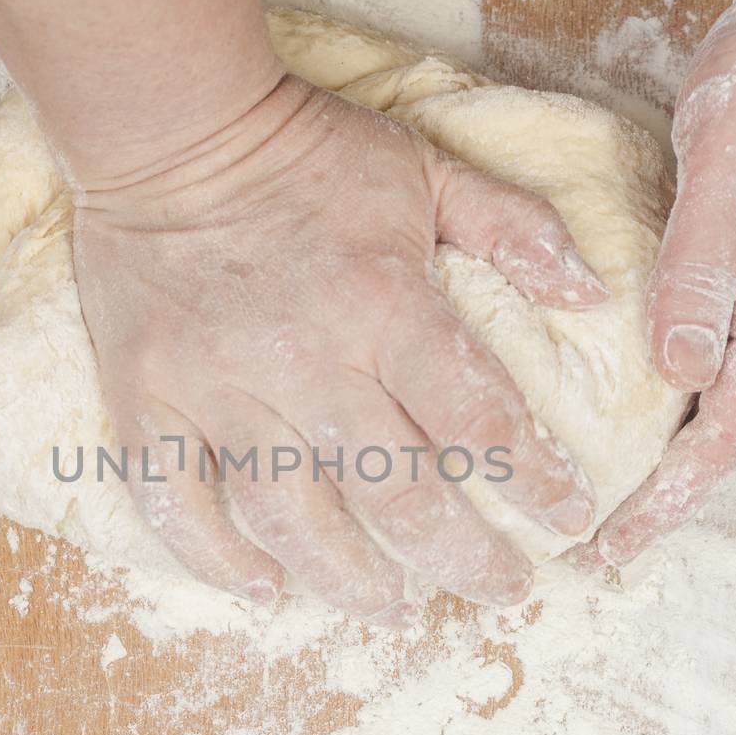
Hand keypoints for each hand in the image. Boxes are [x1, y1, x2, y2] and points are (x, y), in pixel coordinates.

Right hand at [75, 75, 607, 619]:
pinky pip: (173, 500)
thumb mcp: (427, 169)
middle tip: (500, 590)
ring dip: (349, 579)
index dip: (534, 480)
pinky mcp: (147, 396)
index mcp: (384, 304)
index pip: (478, 417)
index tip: (568, 519)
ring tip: (393, 608)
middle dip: (461, 557)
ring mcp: (218, 386)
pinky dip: (216, 558)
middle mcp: (306, 360)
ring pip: (288, 516)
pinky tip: (263, 588)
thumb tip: (588, 295)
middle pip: (394, 493)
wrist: (172, 126)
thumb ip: (514, 228)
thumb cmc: (306, 150)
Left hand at [589, 0, 735, 565]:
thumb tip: (679, 374)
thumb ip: (703, 269)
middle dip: (671, 488)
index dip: (676, 491)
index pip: (732, 421)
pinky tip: (637, 385)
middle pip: (729, 419)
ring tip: (617, 489)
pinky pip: (712, 331)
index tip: (621, 544)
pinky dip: (675, 376)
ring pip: (722, 381)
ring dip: (672, 441)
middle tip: (607, 543)